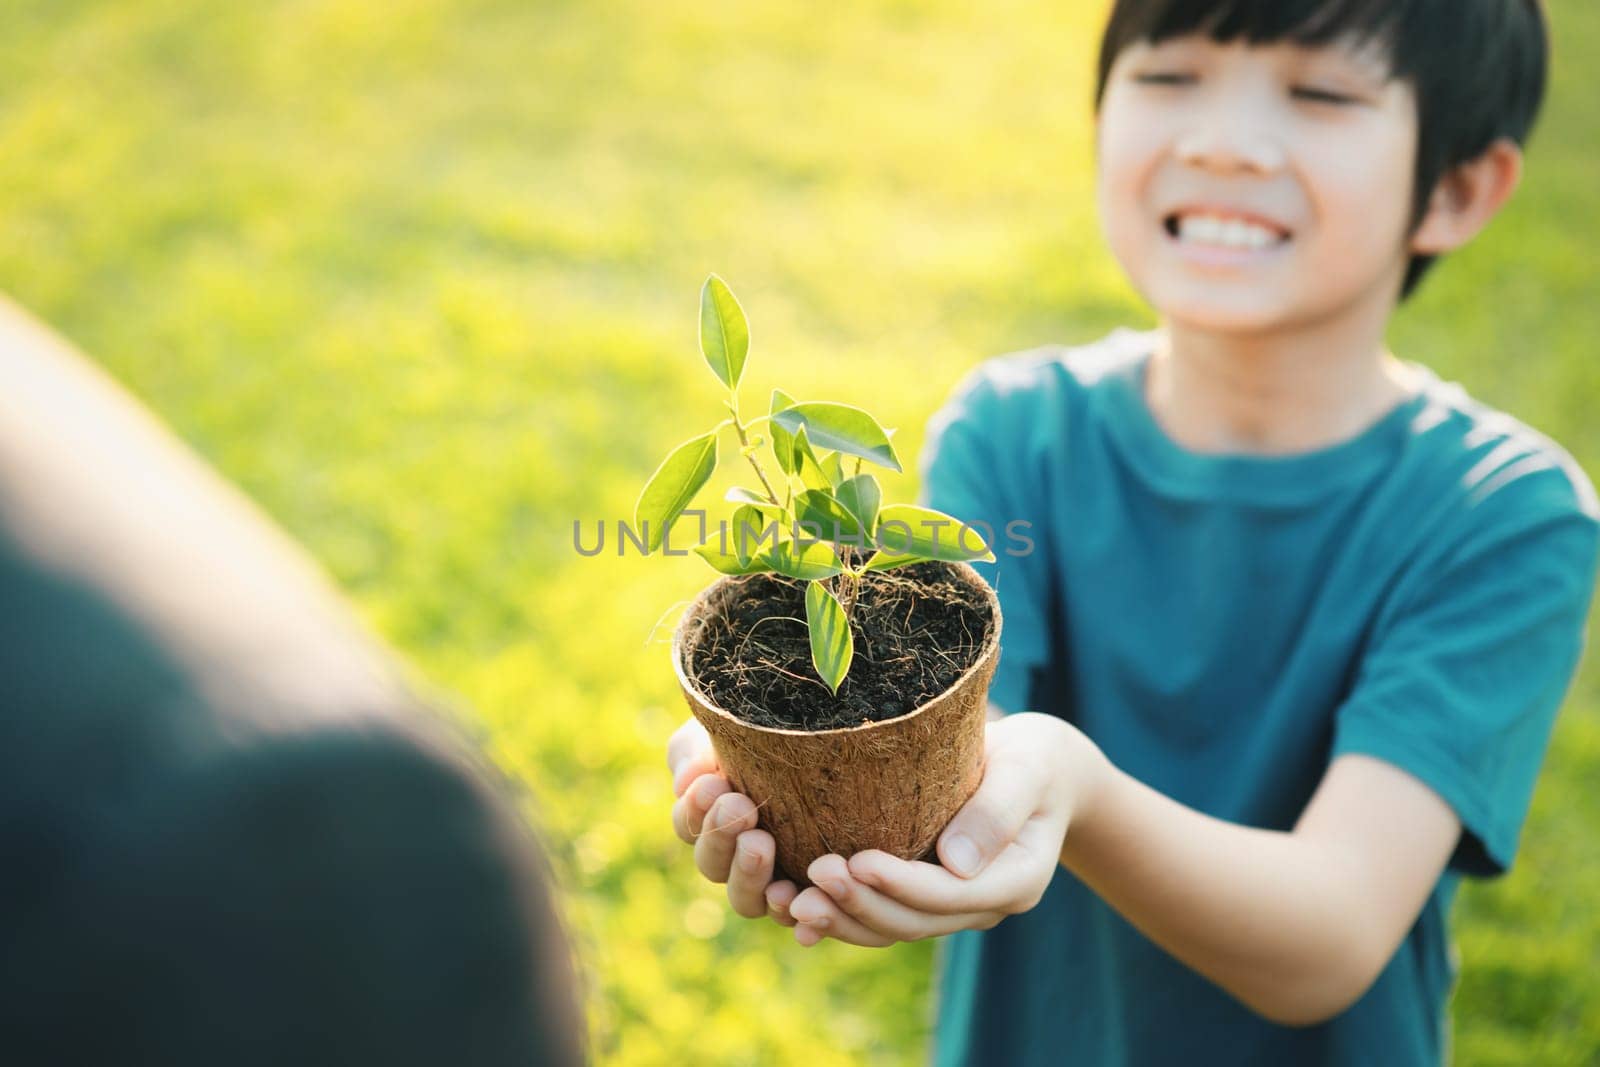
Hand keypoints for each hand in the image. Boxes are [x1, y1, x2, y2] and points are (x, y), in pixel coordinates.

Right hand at [667, 717, 802, 926]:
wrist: (838, 736)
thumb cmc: (774, 730)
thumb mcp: (726, 731)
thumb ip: (696, 753)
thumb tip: (686, 784)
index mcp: (712, 819)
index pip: (689, 825)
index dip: (695, 810)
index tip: (712, 784)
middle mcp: (737, 857)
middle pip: (712, 864)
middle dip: (720, 836)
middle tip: (739, 808)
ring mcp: (773, 881)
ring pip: (745, 899)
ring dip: (747, 875)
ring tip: (760, 844)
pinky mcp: (811, 896)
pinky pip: (794, 916)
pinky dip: (789, 911)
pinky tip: (792, 893)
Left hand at [786, 712, 1102, 947]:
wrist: (1038, 770)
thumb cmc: (1033, 758)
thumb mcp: (1028, 769)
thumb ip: (998, 812)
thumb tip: (956, 863)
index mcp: (1015, 879)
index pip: (951, 893)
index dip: (901, 883)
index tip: (856, 861)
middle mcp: (982, 904)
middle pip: (915, 920)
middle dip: (860, 903)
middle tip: (813, 875)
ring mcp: (951, 907)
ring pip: (891, 929)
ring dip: (841, 920)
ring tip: (791, 903)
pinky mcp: (922, 896)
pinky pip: (878, 918)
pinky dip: (839, 917)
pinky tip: (793, 913)